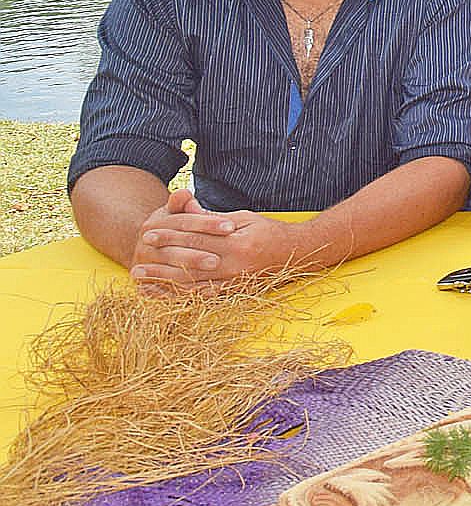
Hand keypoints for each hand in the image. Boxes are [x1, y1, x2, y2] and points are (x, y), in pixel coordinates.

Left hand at [132, 198, 304, 286]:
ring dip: (164, 284)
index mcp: (237, 242)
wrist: (299, 253)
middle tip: (137, 260)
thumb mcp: (243, 217)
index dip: (170, 236)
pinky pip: (203, 297)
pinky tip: (164, 296)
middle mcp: (235, 265)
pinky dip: (180, 298)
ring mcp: (235, 281)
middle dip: (160, 262)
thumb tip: (187, 207)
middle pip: (189, 262)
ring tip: (142, 281)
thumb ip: (213, 217)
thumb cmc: (270, 231)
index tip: (148, 234)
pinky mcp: (235, 292)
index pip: (196, 238)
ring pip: (193, 284)